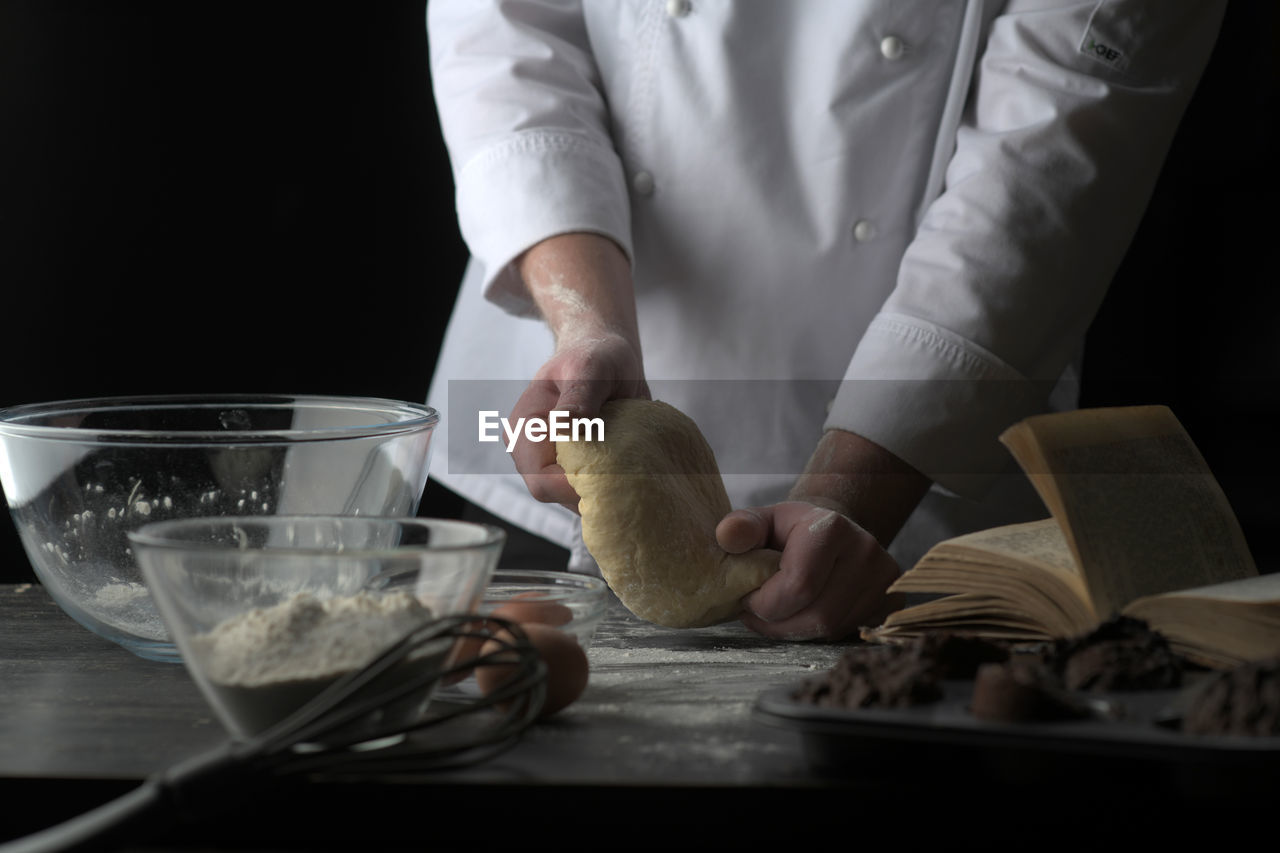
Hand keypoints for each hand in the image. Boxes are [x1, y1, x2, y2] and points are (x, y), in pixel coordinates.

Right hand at [510, 233, 646, 510]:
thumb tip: (567, 425)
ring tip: (631, 461)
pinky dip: (612, 484)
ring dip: (606, 487)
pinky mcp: (573, 468)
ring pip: (577, 499)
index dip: (575, 486)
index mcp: (525, 429)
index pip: (541, 481)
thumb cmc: (596, 356)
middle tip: (631, 467)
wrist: (605, 355)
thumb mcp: (590, 367)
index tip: (614, 472)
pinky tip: (630, 466)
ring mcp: (552, 463)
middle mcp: (531, 453)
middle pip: (559, 496)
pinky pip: (591, 491)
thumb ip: (579, 395)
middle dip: (594, 490)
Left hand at [716, 501, 902, 640]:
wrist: (833, 532)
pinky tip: (803, 615)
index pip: (798, 586)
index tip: (748, 598)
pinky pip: (846, 634)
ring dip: (794, 631)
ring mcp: (884, 580)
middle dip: (777, 623)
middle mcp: (866, 552)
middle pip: (816, 615)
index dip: (765, 603)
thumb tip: (726, 536)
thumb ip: (741, 527)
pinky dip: (817, 633)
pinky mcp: (890, 603)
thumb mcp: (762, 521)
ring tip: (777, 614)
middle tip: (757, 613)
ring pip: (831, 630)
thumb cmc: (790, 531)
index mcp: (831, 528)